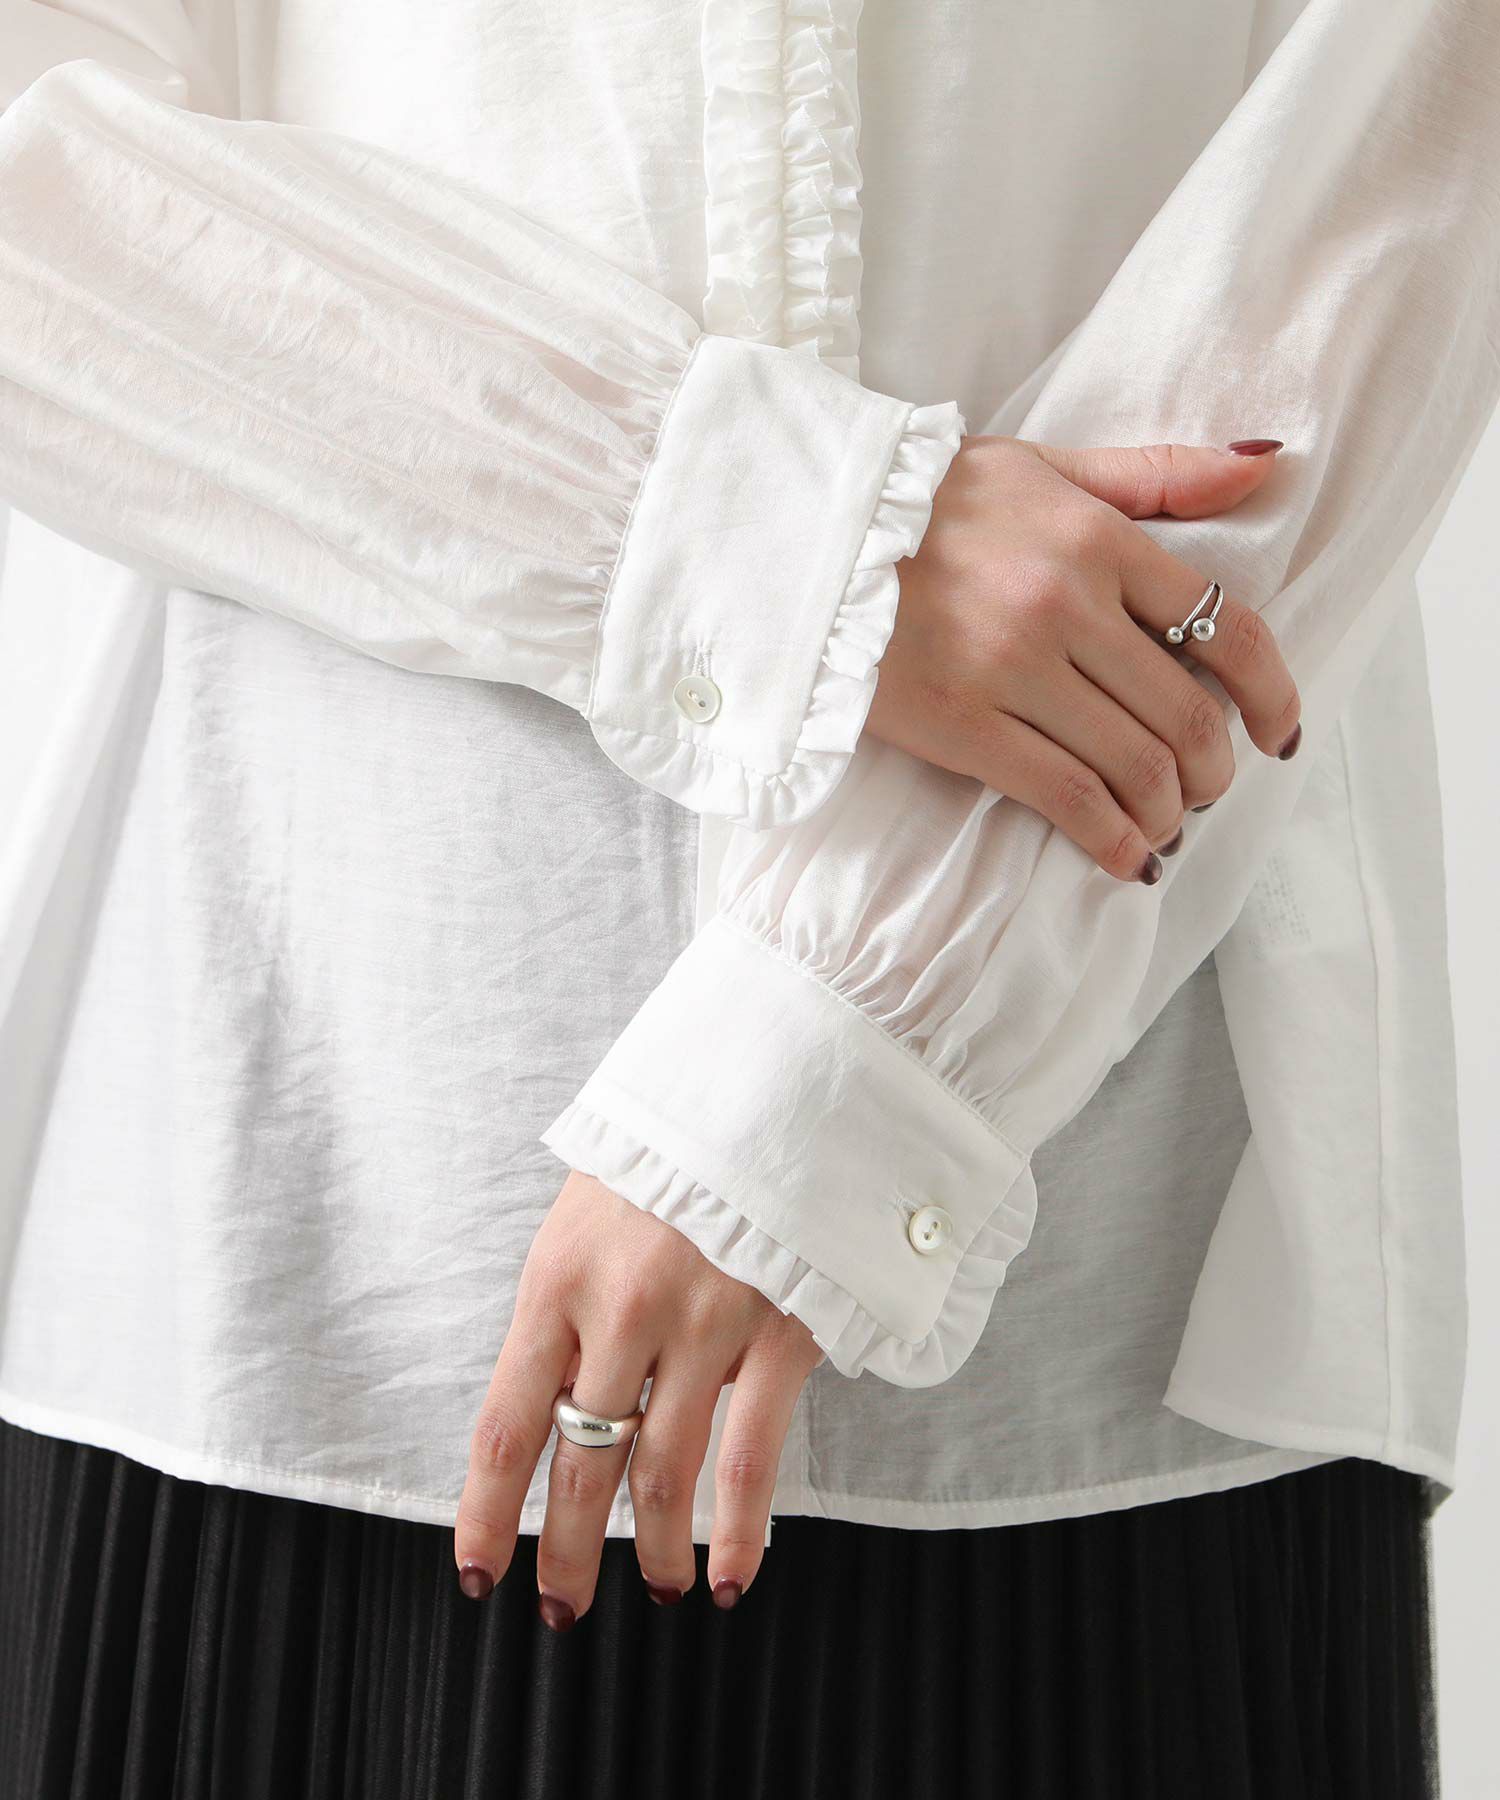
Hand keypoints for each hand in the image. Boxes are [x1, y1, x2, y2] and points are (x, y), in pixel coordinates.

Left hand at [453, 1170, 821, 1626]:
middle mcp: (624, 1310)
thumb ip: (567, 1306)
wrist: (774, 1080)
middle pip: (580, 1464)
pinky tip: (732, 1576)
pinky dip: (741, 1531)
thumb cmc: (670, 1150)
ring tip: (652, 1590)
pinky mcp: (780, 1331)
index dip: (486, 1512)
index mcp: (559, 1278)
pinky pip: (752, 1457)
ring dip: (651, 1550)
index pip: (507, 1423)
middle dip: (565, 1551)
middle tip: (561, 1609)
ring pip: (663, 1473)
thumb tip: (550, 1401)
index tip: (476, 1573)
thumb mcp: (587, 1210)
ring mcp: (706, 1324)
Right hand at [868, 434, 1301, 881]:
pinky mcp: (961, 725)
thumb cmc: (927, 501)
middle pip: (1185, 714)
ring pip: (1135, 765)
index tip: (1281, 731)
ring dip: (1168, 811)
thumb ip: (1156, 475)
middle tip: (1206, 788)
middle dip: (1214, 769)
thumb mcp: (1042, 466)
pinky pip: (1066, 796)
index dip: (1272, 693)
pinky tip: (1127, 858)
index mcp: (1096, 539)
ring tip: (1164, 823)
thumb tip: (1266, 472)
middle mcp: (1066, 605)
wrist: (803, 536)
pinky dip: (1112, 838)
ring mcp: (1013, 670)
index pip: (1223, 626)